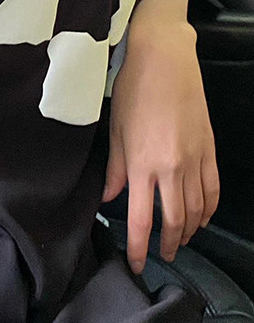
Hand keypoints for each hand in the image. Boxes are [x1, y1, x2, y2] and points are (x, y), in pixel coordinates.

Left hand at [102, 0, 219, 274]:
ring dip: (189, 230)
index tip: (136, 264)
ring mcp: (194, 159)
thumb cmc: (133, 89)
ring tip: (180, 240)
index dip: (139, 247)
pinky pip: (212, 189)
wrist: (164, 58)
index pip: (141, 219)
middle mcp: (171, 167)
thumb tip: (109, 198)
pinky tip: (201, 216)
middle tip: (162, 257)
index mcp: (142, 163)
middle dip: (168, 245)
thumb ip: (114, 168)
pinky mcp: (209, 149)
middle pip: (174, 221)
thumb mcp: (115, 129)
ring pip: (196, 209)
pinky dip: (208, 209)